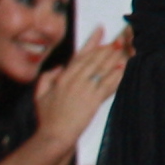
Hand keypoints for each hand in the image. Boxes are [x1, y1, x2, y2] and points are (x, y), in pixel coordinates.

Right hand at [33, 26, 133, 144]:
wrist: (54, 135)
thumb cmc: (47, 117)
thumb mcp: (39, 94)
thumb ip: (47, 77)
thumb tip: (59, 67)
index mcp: (63, 77)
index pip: (80, 54)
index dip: (92, 41)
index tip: (101, 29)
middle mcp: (75, 80)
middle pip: (95, 59)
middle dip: (108, 46)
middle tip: (120, 36)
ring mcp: (85, 89)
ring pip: (102, 68)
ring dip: (114, 56)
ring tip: (125, 46)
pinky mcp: (94, 100)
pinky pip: (107, 84)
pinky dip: (116, 75)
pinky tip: (124, 67)